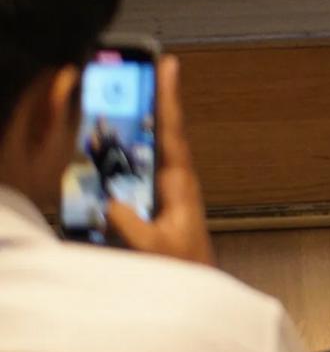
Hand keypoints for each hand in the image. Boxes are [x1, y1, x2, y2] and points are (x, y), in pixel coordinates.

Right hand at [107, 57, 213, 265]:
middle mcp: (176, 180)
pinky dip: (130, 155)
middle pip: (163, 131)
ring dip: (142, 124)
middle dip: (156, 100)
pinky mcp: (158, 202)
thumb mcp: (153, 249)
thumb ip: (131, 226)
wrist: (196, 285)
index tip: (170, 66)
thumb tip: (110, 202)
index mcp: (180, 183)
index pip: (172, 132)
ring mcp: (168, 190)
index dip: (168, 98)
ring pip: (151, 149)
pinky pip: (141, 171)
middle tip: (150, 67)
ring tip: (131, 96)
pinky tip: (115, 149)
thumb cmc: (182, 267)